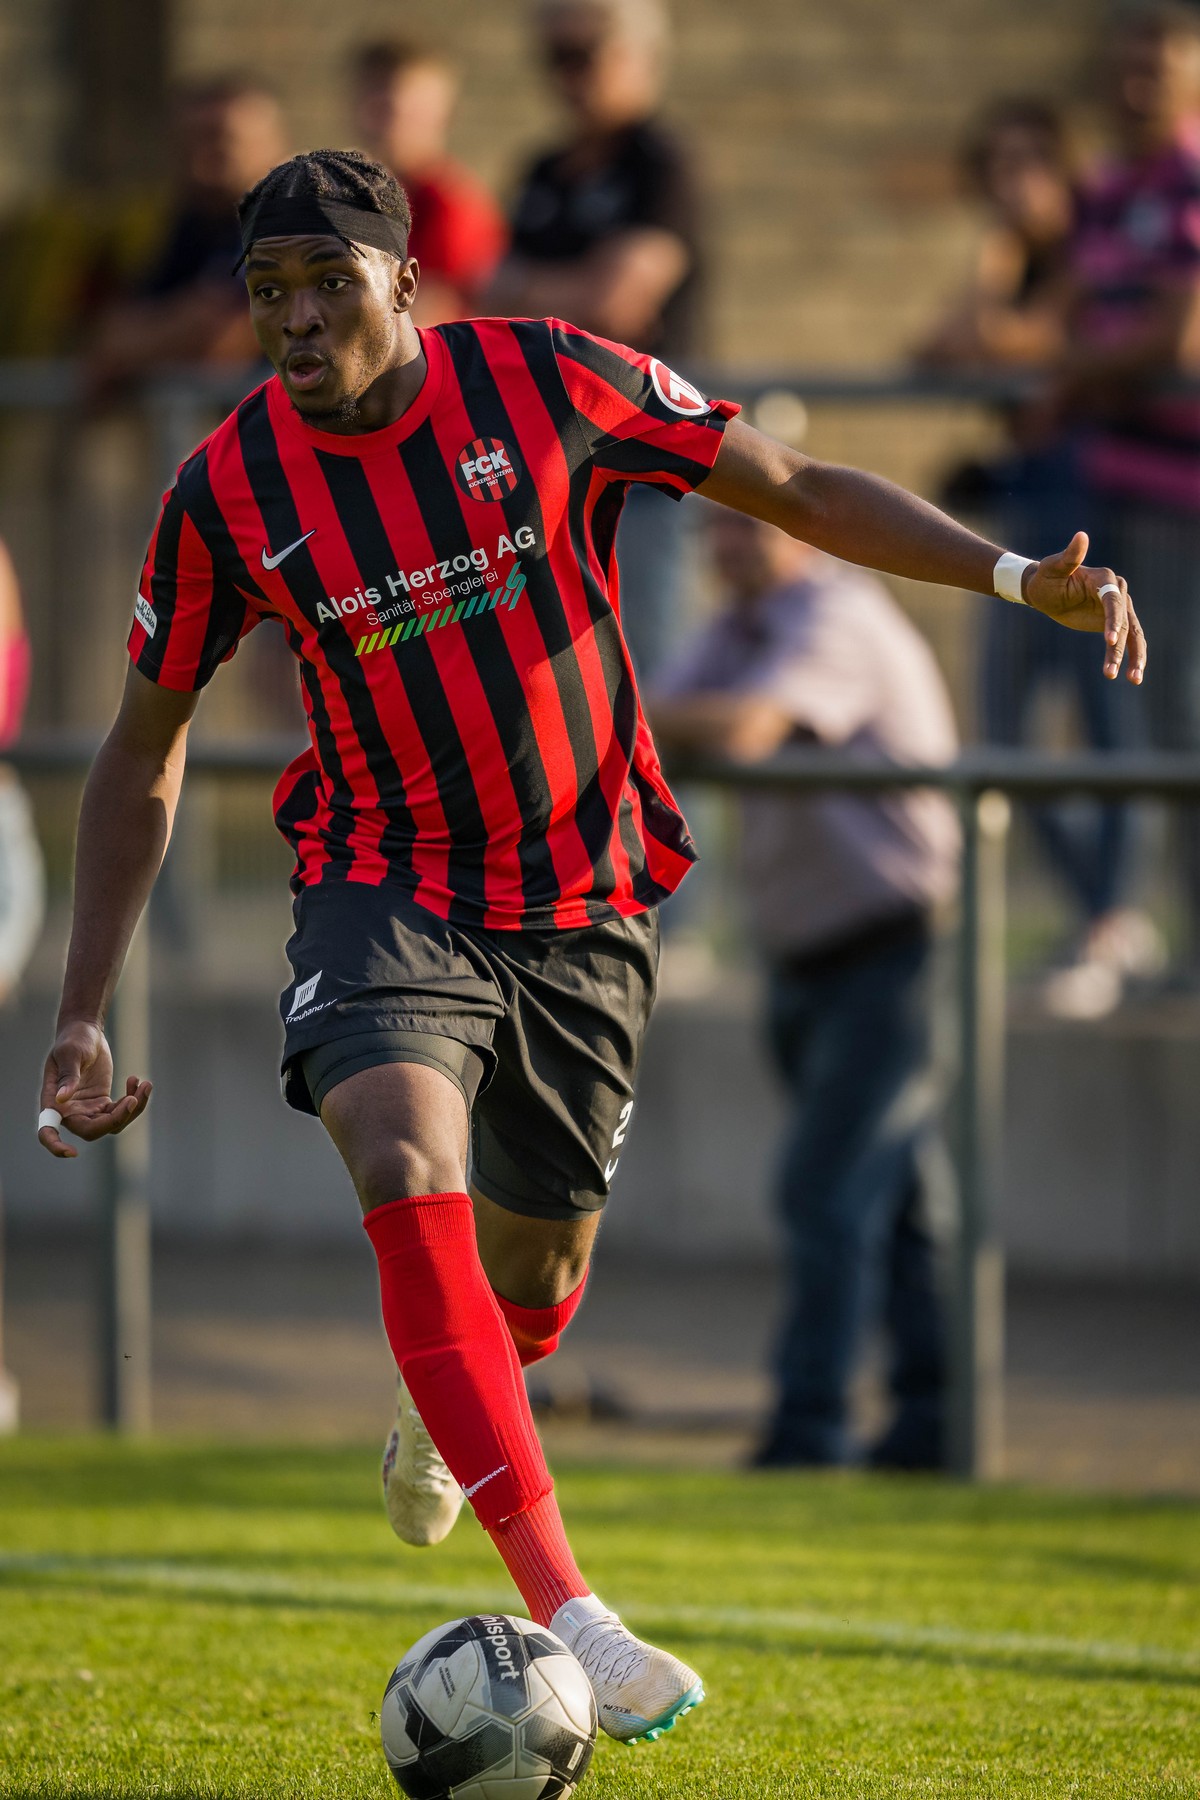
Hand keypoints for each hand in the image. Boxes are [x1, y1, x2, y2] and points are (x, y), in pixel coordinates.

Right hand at [38, 1021, 150, 1158]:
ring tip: (145, 1084)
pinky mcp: (104, 1103)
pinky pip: (122, 1112)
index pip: (48, 1131)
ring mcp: (88, 1109)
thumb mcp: (71, 1053)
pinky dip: (135, 1099)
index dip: (56, 1146)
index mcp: (53, 1101)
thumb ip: (68, 1076)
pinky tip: (137, 1080)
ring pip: (113, 1124)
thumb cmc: (73, 1039)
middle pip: (93, 1130)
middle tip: (134, 1097)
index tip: (71, 1153)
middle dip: (117, 1118)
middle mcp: (70, 1111)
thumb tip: (61, 1100)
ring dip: (133, 1109)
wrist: (86, 1031)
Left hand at [1024, 532, 1146, 683]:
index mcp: (1105, 579)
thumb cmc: (1045, 578)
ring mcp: (1118, 609)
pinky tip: (1129, 677)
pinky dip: (1129, 658)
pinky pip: (1127, 642)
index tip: (1109, 641)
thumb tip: (1081, 536)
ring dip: (1133, 658)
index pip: (1113, 601)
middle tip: (1113, 671)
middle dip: (1121, 646)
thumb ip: (1069, 556)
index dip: (1113, 620)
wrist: (1045, 590)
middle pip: (1125, 621)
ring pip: (1132, 635)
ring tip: (1133, 679)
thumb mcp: (1052, 568)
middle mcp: (1117, 592)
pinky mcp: (1114, 624)